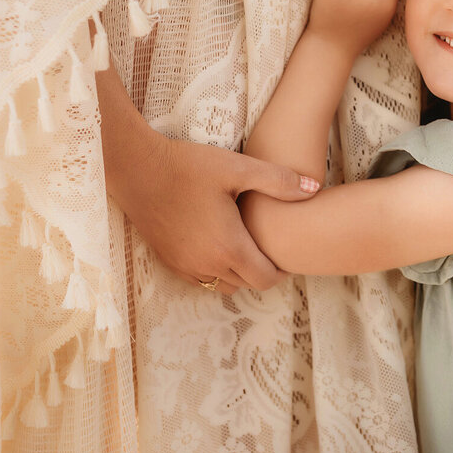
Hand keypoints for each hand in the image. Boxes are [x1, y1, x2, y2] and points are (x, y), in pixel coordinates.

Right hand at [95, 54, 318, 294]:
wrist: (137, 169)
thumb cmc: (188, 166)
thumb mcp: (238, 168)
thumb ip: (279, 180)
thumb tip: (315, 189)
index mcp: (228, 247)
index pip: (266, 279)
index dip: (282, 270)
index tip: (286, 253)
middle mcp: (207, 265)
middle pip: (247, 284)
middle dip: (262, 271)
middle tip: (269, 247)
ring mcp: (185, 266)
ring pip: (223, 285)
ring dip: (239, 273)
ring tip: (245, 246)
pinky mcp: (169, 261)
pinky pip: (200, 280)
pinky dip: (215, 271)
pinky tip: (218, 245)